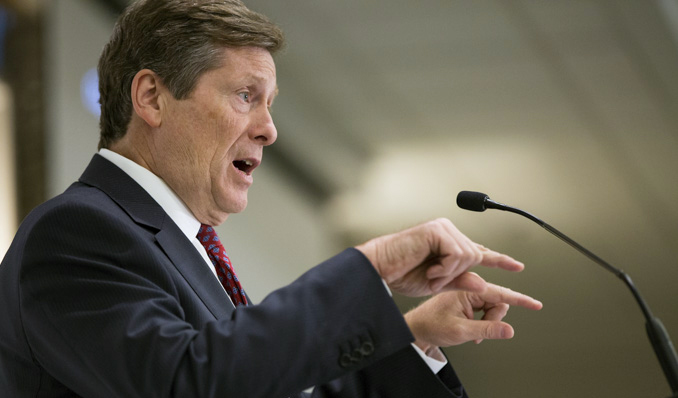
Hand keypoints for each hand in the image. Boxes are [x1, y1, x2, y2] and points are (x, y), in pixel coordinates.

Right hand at [355, 218, 524, 296]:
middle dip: (456, 275)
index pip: (477, 251)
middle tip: (434, 280)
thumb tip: (482, 282)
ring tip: (430, 275)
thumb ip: (460, 281)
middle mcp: (447, 231)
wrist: (379, 268)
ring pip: (468, 256)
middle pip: (474, 256)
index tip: (517, 266)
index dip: (499, 259)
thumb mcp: (436, 283)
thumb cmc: (401, 274)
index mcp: (447, 243)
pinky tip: (431, 269)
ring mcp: (442, 228)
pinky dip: (446, 267)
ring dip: (450, 272)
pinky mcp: (437, 229)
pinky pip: (457, 253)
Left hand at [404, 273, 542, 351]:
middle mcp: (468, 287)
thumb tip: (509, 330)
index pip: (500, 293)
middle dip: (494, 320)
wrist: (416, 327)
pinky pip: (484, 310)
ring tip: (473, 333)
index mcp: (467, 289)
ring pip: (492, 307)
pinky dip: (482, 322)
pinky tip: (472, 329)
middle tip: (481, 333)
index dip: (520, 300)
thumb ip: (487, 330)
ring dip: (487, 323)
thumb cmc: (431, 325)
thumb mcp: (461, 331)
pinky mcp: (466, 300)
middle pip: (497, 302)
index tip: (536, 304)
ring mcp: (467, 294)